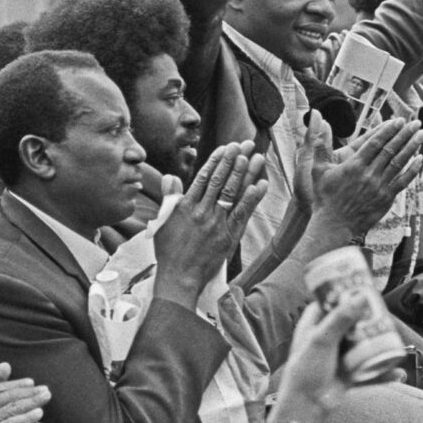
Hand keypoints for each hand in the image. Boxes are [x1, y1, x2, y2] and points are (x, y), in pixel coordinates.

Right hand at [154, 141, 266, 307]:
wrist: (178, 278)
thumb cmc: (168, 252)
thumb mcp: (162, 222)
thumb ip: (169, 198)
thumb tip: (171, 176)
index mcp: (186, 206)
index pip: (204, 177)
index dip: (217, 160)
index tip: (226, 147)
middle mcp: (202, 212)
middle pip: (221, 180)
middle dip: (234, 160)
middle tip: (245, 144)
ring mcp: (216, 224)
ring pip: (233, 193)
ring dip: (246, 173)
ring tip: (256, 157)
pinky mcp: (228, 236)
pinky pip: (242, 214)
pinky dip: (251, 199)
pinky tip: (260, 185)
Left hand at [268, 296, 402, 422]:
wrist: (306, 406)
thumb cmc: (305, 372)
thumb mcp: (321, 340)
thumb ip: (340, 318)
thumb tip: (361, 296)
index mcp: (315, 323)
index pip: (332, 300)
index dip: (346, 292)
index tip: (363, 286)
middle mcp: (329, 336)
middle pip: (353, 320)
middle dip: (369, 316)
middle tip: (383, 311)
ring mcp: (340, 354)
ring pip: (364, 342)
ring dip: (379, 341)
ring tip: (393, 336)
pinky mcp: (350, 371)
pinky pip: (370, 367)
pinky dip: (384, 370)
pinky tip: (397, 371)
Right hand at [301, 113, 422, 236]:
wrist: (333, 226)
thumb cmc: (324, 197)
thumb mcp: (318, 169)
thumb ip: (320, 143)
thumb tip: (317, 118)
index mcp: (354, 164)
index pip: (375, 142)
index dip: (389, 129)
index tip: (400, 120)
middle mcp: (369, 174)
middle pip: (390, 149)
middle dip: (405, 134)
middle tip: (416, 123)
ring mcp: (379, 187)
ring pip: (399, 163)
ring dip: (411, 147)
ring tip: (421, 135)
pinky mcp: (386, 199)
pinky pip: (402, 181)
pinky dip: (412, 169)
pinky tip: (421, 159)